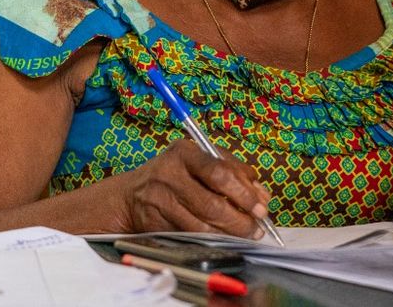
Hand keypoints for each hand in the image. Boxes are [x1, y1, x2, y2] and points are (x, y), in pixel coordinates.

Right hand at [120, 139, 270, 238]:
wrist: (130, 196)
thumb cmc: (176, 175)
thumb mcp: (201, 161)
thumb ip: (234, 172)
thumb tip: (262, 196)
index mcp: (184, 152)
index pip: (219, 173)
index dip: (244, 193)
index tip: (260, 207)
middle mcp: (169, 174)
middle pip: (212, 204)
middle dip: (240, 220)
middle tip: (256, 228)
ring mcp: (160, 201)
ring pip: (202, 225)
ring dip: (229, 234)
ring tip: (245, 235)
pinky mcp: (155, 224)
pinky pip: (190, 236)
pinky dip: (211, 240)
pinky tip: (222, 238)